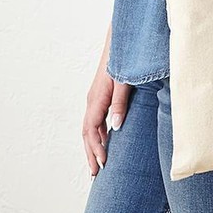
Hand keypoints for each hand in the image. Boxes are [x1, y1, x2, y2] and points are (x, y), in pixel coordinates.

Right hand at [82, 24, 130, 177]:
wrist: (122, 38)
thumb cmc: (124, 58)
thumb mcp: (125, 80)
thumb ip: (120, 103)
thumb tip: (115, 128)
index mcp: (97, 98)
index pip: (91, 131)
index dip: (95, 149)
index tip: (102, 164)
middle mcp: (93, 99)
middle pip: (87, 132)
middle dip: (91, 153)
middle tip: (95, 174)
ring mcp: (96, 96)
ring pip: (90, 127)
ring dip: (93, 145)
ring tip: (98, 163)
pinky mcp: (102, 93)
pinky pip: (96, 119)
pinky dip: (98, 134)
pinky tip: (106, 140)